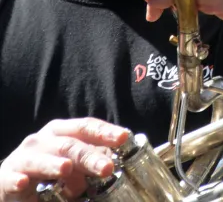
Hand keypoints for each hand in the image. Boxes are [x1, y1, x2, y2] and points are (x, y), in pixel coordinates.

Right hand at [0, 119, 128, 201]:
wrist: (11, 183)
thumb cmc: (46, 172)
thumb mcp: (71, 167)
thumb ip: (87, 166)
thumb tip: (108, 166)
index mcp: (62, 132)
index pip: (86, 127)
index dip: (105, 131)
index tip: (124, 137)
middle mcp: (44, 139)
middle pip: (70, 144)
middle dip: (89, 156)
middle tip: (107, 168)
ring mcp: (24, 157)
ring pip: (42, 158)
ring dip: (54, 164)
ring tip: (66, 169)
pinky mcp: (7, 176)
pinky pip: (13, 177)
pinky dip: (18, 179)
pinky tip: (24, 182)